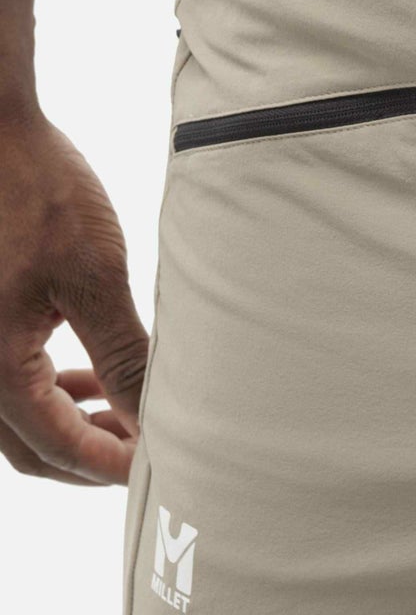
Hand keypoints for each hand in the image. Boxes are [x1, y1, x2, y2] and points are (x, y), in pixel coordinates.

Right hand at [0, 110, 148, 482]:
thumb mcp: (93, 273)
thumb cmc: (37, 191)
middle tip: (144, 451)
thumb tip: (152, 411)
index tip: (156, 469)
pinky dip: (49, 385)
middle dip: (88, 455)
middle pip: (28, 446)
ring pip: (15, 414)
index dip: (110, 464)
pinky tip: (86, 370)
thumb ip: (121, 351)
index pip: (57, 446)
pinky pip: (9, 374)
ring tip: (122, 411)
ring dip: (69, 421)